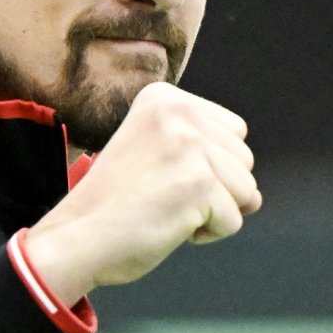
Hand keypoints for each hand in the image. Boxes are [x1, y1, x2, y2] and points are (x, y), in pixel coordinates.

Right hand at [23, 82, 260, 303]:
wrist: (77, 236)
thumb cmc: (115, 202)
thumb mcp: (154, 150)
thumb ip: (204, 154)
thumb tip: (255, 196)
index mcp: (165, 97)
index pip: (233, 131)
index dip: (208, 164)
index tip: (161, 172)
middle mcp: (178, 111)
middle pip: (245, 160)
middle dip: (215, 189)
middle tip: (161, 193)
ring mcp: (189, 145)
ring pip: (247, 192)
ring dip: (213, 212)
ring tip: (166, 207)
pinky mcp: (198, 183)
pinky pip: (232, 221)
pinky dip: (205, 234)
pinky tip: (168, 225)